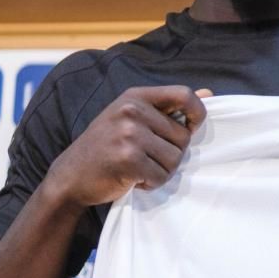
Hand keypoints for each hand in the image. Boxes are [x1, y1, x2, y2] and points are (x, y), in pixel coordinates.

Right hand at [45, 85, 211, 206]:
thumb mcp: (131, 118)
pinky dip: (152, 183)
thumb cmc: (106, 147)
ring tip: (138, 168)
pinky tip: (133, 180)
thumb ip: (168, 107)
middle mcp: (131, 111)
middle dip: (171, 153)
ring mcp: (129, 135)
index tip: (192, 128)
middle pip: (183, 136)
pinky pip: (161, 176)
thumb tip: (208, 94)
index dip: (197, 113)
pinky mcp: (128, 160)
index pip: (183, 95)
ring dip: (161, 171)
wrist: (70, 177)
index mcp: (135, 96)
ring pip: (175, 158)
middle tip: (146, 158)